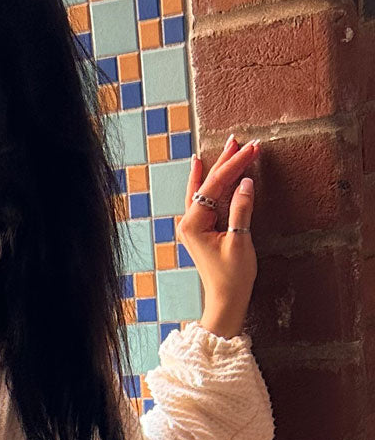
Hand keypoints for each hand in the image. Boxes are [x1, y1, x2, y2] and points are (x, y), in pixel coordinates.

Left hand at [177, 134, 261, 338]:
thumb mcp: (240, 241)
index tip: (251, 149)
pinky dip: (213, 184)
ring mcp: (193, 226)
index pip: (214, 186)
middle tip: (238, 140)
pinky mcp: (201, 229)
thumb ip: (241, 210)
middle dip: (224, 162)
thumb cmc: (233, 276)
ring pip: (205, 190)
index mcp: (193, 224)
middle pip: (206, 184)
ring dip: (218, 170)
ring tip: (228, 148)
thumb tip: (246, 182)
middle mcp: (189, 222)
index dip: (233, 166)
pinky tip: (209, 171)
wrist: (226, 299)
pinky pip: (206, 200)